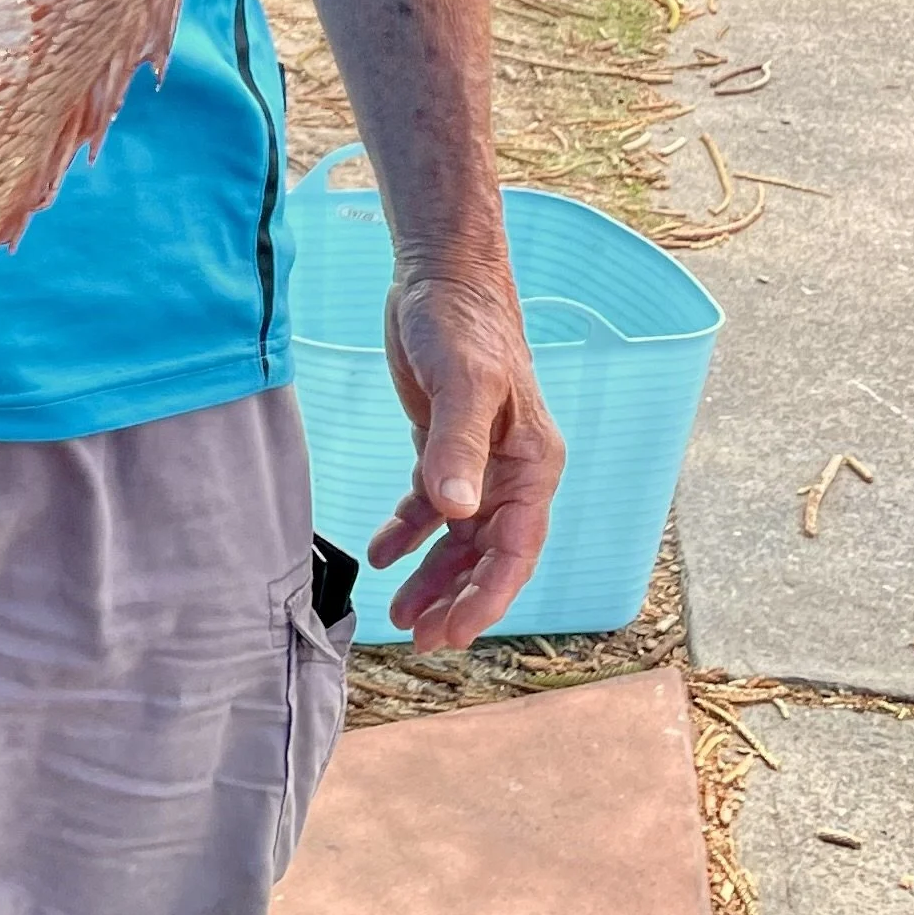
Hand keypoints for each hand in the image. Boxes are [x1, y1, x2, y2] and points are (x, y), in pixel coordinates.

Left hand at [368, 260, 563, 648]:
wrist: (441, 276)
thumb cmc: (463, 322)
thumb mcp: (462, 382)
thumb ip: (456, 446)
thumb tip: (456, 512)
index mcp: (532, 465)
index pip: (516, 551)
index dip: (487, 598)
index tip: (453, 632)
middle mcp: (512, 471)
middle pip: (489, 556)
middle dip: (458, 600)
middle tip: (419, 639)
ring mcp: (480, 462)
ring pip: (460, 539)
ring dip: (434, 577)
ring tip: (399, 613)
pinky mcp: (444, 447)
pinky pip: (432, 507)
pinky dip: (409, 533)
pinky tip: (381, 554)